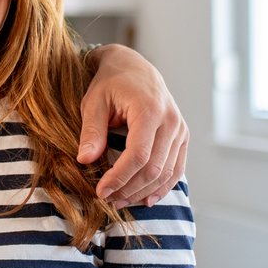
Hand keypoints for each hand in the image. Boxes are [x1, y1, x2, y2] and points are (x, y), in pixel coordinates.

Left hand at [80, 44, 188, 206]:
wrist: (134, 66)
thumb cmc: (110, 82)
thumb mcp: (94, 101)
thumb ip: (91, 131)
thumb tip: (85, 160)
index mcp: (150, 110)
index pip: (138, 155)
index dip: (120, 178)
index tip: (100, 191)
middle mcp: (171, 121)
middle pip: (154, 168)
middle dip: (130, 188)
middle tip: (107, 199)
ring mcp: (180, 129)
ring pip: (167, 173)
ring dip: (143, 192)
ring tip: (120, 201)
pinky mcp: (182, 136)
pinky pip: (177, 169)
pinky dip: (162, 187)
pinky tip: (145, 199)